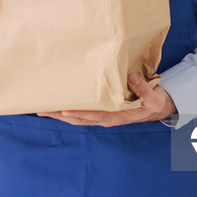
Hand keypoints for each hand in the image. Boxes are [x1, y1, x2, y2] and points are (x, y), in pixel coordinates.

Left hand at [38, 74, 177, 126]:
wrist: (155, 107)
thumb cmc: (152, 102)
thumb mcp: (153, 97)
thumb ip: (142, 88)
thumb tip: (130, 77)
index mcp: (116, 116)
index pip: (95, 116)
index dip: (80, 114)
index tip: (65, 112)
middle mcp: (106, 118)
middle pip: (80, 118)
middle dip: (60, 115)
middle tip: (41, 109)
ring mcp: (102, 116)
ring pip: (78, 117)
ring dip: (60, 114)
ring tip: (42, 108)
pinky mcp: (101, 111)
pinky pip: (82, 112)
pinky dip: (68, 110)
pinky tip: (58, 106)